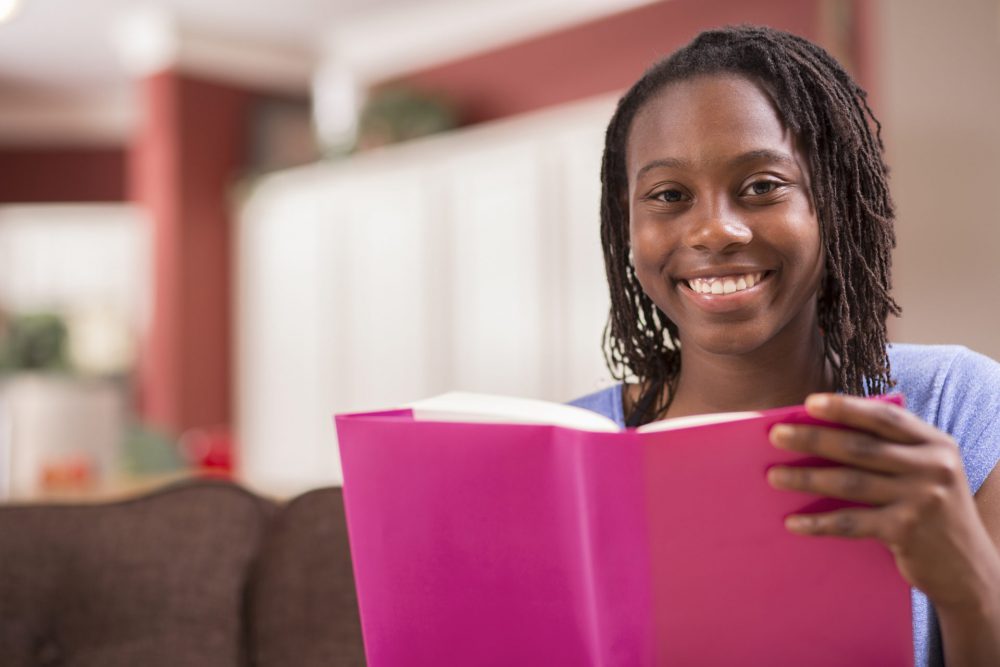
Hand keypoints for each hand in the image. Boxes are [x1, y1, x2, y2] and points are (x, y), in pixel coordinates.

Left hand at [767, 393, 999, 611]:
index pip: (884, 418)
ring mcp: (921, 499)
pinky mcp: (906, 531)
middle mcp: (933, 466)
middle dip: (813, 439)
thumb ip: (892, 450)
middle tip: (775, 436)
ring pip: (849, 482)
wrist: (969, 569)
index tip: (810, 402)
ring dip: (805, 479)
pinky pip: (851, 522)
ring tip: (773, 476)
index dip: (846, 408)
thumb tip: (824, 430)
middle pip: (859, 447)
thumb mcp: (926, 471)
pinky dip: (818, 522)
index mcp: (935, 443)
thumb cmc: (933, 511)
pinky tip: (793, 521)